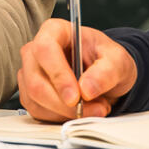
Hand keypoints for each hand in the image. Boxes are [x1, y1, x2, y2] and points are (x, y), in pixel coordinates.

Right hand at [16, 19, 136, 122]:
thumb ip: (106, 72)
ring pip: (36, 100)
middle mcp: (36, 51)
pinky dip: (61, 117)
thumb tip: (86, 89)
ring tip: (94, 108)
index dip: (58, 75)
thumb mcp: (118, 60)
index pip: (45, 49)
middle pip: (36, 81)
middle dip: (64, 103)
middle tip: (95, 109)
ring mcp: (30, 73)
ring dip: (66, 112)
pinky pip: (38, 112)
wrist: (104, 75)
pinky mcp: (30, 94)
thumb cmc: (107, 60)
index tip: (75, 97)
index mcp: (54, 31)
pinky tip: (79, 111)